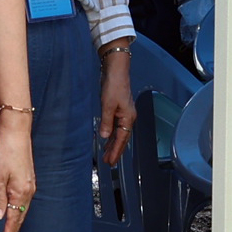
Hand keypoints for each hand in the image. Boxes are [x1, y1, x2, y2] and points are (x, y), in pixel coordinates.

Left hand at [0, 119, 36, 231]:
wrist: (16, 132)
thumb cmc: (4, 152)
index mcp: (21, 193)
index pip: (13, 221)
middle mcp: (28, 192)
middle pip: (19, 218)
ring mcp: (29, 185)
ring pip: (20, 210)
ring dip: (12, 223)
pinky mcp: (27, 179)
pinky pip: (20, 201)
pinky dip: (14, 211)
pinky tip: (8, 212)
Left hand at [97, 52, 135, 166]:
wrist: (116, 70)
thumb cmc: (114, 85)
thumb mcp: (107, 105)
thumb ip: (106, 122)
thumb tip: (104, 136)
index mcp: (128, 118)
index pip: (122, 139)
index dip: (116, 151)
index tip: (111, 162)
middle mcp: (128, 117)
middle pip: (122, 138)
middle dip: (115, 150)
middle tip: (108, 162)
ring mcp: (123, 113)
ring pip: (118, 133)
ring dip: (113, 143)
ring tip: (106, 154)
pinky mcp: (117, 109)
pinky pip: (115, 126)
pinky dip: (111, 134)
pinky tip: (107, 138)